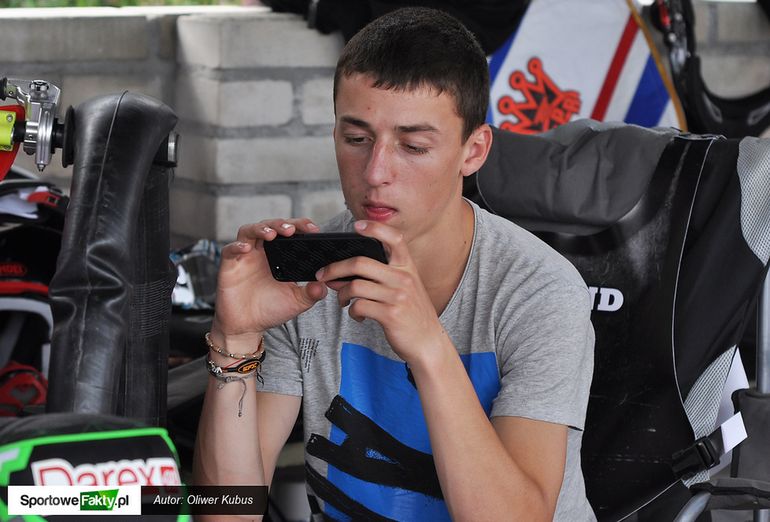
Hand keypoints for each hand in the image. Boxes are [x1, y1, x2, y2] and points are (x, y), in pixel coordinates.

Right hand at [211, 219, 327, 347]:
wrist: (247, 327)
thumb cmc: (270, 310)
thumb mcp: (297, 302)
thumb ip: (312, 293)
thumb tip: (324, 285)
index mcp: (279, 255)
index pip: (289, 233)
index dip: (300, 226)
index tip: (313, 230)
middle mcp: (262, 252)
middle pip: (270, 226)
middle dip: (281, 224)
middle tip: (292, 230)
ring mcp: (245, 257)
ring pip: (249, 231)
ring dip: (261, 228)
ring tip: (272, 234)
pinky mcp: (229, 266)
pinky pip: (229, 250)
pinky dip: (236, 246)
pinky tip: (246, 248)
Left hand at [316, 220, 446, 364]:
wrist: (428, 342)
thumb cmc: (412, 313)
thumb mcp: (406, 287)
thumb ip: (383, 276)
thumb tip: (345, 271)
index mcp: (408, 267)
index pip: (394, 238)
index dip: (375, 228)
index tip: (357, 226)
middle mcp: (404, 278)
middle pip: (360, 263)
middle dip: (335, 268)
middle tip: (323, 275)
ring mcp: (397, 296)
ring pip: (355, 286)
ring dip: (341, 294)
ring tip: (342, 300)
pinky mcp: (390, 315)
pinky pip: (359, 306)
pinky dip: (352, 311)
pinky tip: (357, 315)